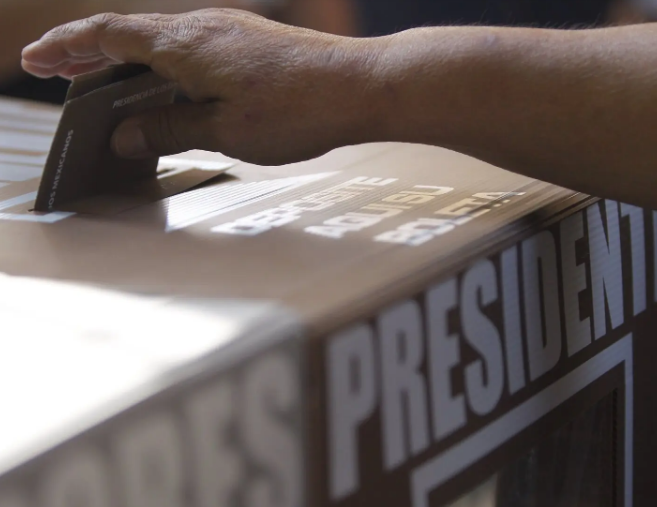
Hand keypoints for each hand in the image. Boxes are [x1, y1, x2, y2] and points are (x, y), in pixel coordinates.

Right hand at [21, 9, 382, 164]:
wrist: (362, 86)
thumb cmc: (297, 110)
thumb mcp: (224, 130)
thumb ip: (169, 129)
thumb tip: (125, 134)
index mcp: (183, 44)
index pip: (107, 35)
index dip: (67, 47)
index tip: (35, 59)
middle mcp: (202, 27)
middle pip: (130, 35)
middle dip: (89, 54)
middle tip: (58, 72)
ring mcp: (230, 32)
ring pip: (162, 43)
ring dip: (129, 62)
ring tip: (106, 85)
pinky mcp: (253, 44)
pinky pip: (193, 51)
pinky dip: (166, 67)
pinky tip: (169, 89)